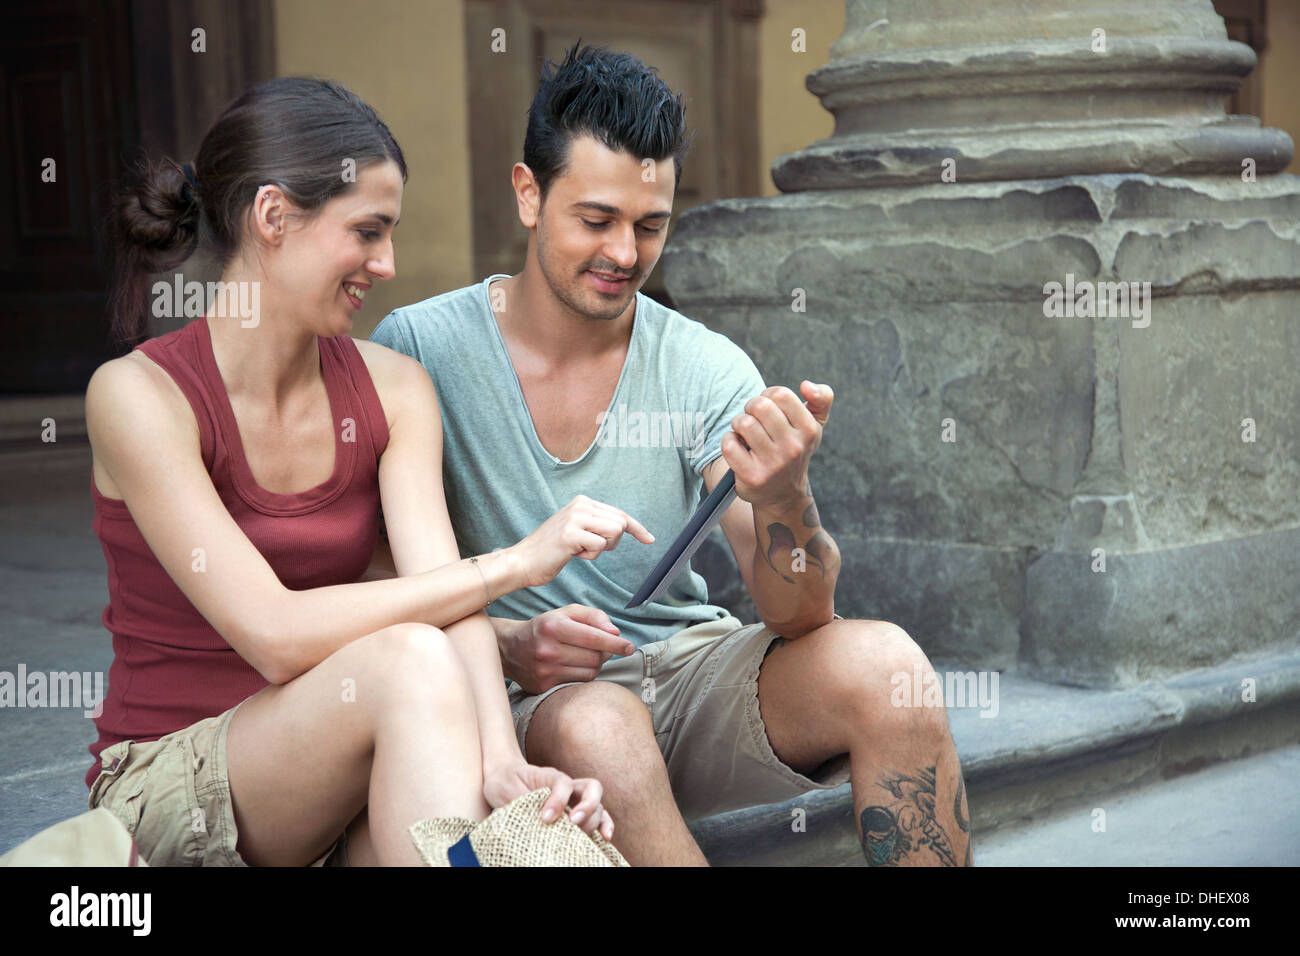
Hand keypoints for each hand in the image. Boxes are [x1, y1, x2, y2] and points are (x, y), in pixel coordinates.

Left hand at [483, 759, 615, 840]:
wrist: (504, 778)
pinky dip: (604, 826)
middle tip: (572, 823)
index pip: (564, 784)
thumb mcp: (505, 788)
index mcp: (551, 776)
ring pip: (598, 804)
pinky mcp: (576, 813)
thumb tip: (532, 818)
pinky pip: (599, 817)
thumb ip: (519, 799)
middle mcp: (568, 786)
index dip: (558, 801)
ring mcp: (575, 798)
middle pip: (591, 788)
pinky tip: (604, 838)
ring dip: (594, 820)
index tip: (545, 818)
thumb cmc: (505, 782)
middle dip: (586, 807)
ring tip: (582, 836)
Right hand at [503, 604, 634, 693]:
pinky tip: (575, 666)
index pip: (593, 638)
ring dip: (595, 665)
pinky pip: (579, 684)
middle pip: (595, 657)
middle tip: (600, 647)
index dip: (615, 644)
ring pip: (590, 672)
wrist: (510, 648)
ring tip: (584, 655)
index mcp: (554, 626)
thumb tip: (615, 633)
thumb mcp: (566, 612)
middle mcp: (548, 650)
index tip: (630, 647)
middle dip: (604, 653)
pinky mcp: (544, 687)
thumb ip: (594, 616)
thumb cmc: (545, 627)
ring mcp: (545, 671)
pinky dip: (584, 675)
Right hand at [509, 495, 653, 588]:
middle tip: (588, 548)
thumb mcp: (577, 530)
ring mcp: (575, 517)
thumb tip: (624, 526)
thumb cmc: (551, 551)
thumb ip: (597, 524)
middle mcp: (580, 505)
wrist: (522, 562)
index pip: (619, 513)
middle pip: (621, 523)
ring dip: (601, 548)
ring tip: (579, 550)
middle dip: (612, 542)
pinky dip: (590, 556)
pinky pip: (600, 546)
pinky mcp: (571, 534)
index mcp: (582, 502)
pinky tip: (572, 554)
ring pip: (614, 532)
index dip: (637, 528)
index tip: (649, 539)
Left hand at [720, 381, 833, 507]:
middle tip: (753, 418)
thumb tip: (806, 385)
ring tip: (745, 432)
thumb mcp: (814, 425)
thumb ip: (822, 398)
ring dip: (738, 423)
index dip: (768, 395)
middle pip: (759, 406)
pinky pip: (730, 444)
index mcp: (809, 430)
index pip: (780, 394)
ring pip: (743, 423)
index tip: (768, 407)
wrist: (784, 494)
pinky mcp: (752, 477)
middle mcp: (794, 448)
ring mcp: (773, 464)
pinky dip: (729, 441)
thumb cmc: (795, 449)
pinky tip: (738, 447)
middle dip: (751, 407)